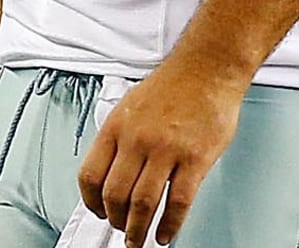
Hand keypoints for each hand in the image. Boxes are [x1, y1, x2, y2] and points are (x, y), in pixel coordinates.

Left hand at [76, 60, 243, 247]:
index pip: (90, 174)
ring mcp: (166, 149)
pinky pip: (177, 203)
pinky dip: (169, 225)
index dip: (91, 202)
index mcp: (118, 124)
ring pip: (142, 204)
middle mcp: (137, 138)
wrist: (208, 67)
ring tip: (139, 240)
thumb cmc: (175, 83)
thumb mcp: (132, 103)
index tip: (97, 211)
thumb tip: (111, 167)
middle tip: (120, 229)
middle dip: (115, 221)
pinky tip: (166, 233)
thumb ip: (120, 135)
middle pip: (114, 195)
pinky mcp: (194, 159)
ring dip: (138, 230)